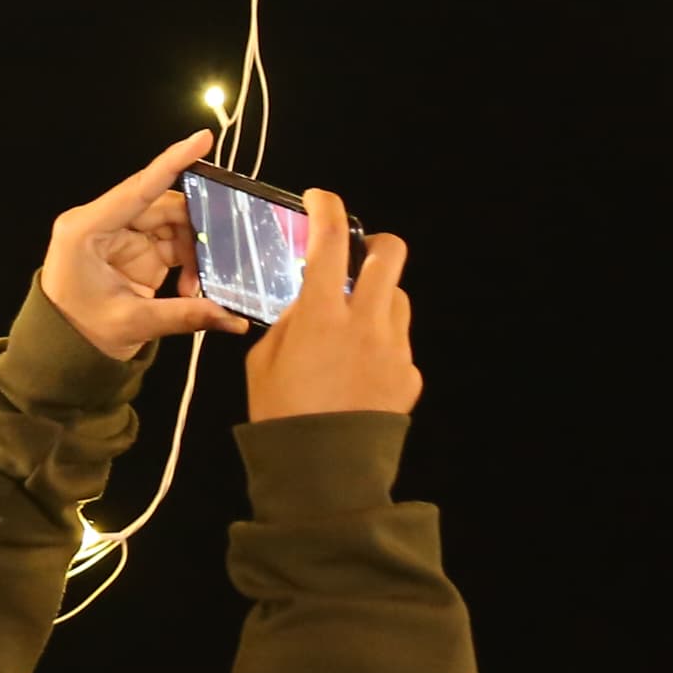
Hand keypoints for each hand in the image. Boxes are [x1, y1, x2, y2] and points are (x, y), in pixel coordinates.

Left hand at [41, 130, 252, 359]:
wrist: (62, 350)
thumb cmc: (78, 332)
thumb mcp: (131, 324)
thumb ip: (183, 316)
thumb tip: (232, 317)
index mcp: (86, 229)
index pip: (138, 188)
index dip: (172, 162)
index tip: (202, 138)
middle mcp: (104, 223)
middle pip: (164, 207)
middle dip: (196, 231)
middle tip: (221, 256)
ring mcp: (121, 235)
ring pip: (174, 225)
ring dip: (194, 252)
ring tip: (196, 288)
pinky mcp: (135, 249)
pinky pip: (173, 243)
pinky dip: (189, 263)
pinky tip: (190, 290)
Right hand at [243, 192, 419, 420]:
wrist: (324, 472)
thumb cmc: (280, 415)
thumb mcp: (263, 362)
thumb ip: (289, 324)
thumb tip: (307, 305)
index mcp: (321, 314)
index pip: (330, 240)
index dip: (327, 209)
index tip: (320, 199)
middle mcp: (366, 322)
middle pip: (391, 254)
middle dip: (376, 244)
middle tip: (358, 257)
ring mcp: (395, 347)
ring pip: (396, 299)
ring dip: (377, 301)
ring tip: (352, 330)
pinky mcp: (410, 374)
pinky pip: (398, 343)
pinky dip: (380, 346)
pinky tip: (358, 374)